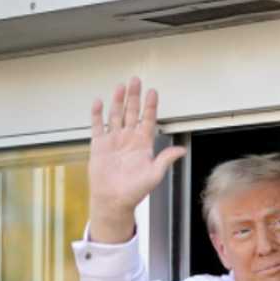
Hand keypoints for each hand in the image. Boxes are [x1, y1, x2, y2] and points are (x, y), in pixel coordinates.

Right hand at [87, 77, 185, 242]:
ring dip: (118, 101)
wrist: (114, 200)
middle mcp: (128, 139)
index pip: (148, 120)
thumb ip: (166, 159)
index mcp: (143, 144)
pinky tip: (99, 102)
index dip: (150, 106)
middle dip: (134, 96)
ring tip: (121, 86)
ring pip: (116, 115)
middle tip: (136, 80)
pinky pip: (98, 126)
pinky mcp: (99, 145)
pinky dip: (97, 114)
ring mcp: (114, 140)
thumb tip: (181, 150)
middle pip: (132, 112)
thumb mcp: (155, 174)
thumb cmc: (135, 190)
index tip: (153, 92)